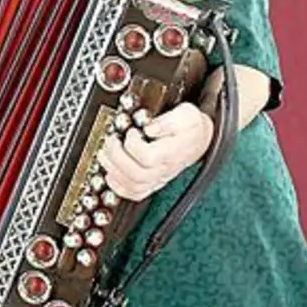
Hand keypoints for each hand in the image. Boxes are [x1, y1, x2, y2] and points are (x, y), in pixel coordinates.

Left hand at [97, 103, 214, 200]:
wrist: (200, 139)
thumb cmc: (190, 126)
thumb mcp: (186, 113)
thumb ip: (167, 121)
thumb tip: (149, 127)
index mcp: (171, 152)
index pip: (148, 157)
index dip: (133, 144)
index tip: (131, 131)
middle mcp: (164, 169)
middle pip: (136, 174)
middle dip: (116, 156)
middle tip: (111, 140)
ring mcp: (158, 178)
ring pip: (132, 186)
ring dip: (112, 169)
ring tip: (106, 152)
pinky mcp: (152, 181)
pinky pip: (134, 193)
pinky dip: (117, 185)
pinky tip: (111, 172)